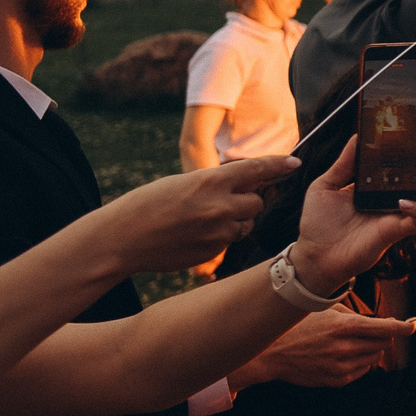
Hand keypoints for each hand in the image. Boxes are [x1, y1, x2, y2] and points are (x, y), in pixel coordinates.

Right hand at [102, 154, 300, 274]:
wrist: (121, 239)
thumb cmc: (147, 205)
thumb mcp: (183, 183)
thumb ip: (216, 183)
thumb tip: (247, 183)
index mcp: (210, 181)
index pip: (257, 169)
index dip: (278, 165)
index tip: (294, 163)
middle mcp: (219, 206)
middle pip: (256, 202)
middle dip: (245, 201)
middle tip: (220, 201)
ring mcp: (218, 232)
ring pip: (245, 224)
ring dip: (234, 221)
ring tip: (200, 220)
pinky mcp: (213, 252)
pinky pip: (229, 241)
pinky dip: (219, 237)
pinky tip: (193, 235)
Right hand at [232, 306, 412, 388]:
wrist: (272, 354)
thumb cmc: (297, 327)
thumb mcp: (324, 310)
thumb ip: (352, 314)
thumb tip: (376, 320)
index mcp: (345, 326)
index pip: (387, 328)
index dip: (405, 326)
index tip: (414, 324)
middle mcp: (346, 347)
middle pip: (384, 343)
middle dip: (381, 336)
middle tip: (367, 331)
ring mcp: (341, 366)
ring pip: (374, 358)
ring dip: (370, 349)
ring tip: (348, 342)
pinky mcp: (337, 380)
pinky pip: (361, 371)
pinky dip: (359, 362)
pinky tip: (341, 355)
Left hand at [295, 139, 415, 293]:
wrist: (313, 254)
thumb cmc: (319, 222)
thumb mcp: (326, 185)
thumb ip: (344, 163)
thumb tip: (358, 136)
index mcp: (381, 184)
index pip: (409, 164)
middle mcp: (395, 198)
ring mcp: (398, 214)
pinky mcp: (397, 231)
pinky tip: (404, 202)